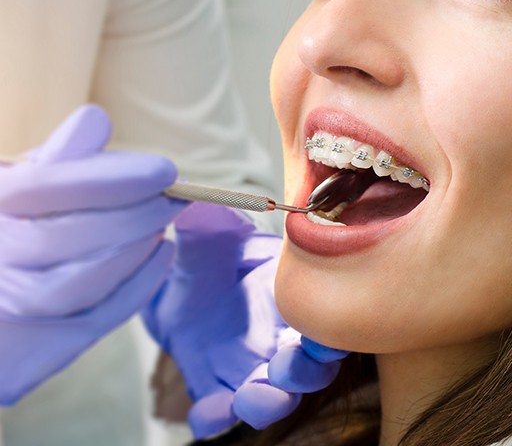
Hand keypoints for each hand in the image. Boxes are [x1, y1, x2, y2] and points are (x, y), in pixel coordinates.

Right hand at [0, 105, 184, 403]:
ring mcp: (12, 302)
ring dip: (135, 249)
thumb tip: (97, 120)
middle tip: (174, 198)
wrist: (6, 287)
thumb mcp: (29, 184)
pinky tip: (164, 252)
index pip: (47, 188)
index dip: (113, 179)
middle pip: (67, 238)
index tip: (165, 170)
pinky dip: (140, 283)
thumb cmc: (21, 224)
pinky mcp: (42, 340)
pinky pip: (97, 316)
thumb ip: (60, 158)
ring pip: (79, 283)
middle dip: (134, 215)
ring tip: (163, 224)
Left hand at [143, 203, 346, 438]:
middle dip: (304, 373)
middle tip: (286, 368)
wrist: (174, 286)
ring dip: (268, 401)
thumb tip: (201, 211)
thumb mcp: (204, 239)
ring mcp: (247, 364)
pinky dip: (215, 416)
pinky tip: (205, 413)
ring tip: (250, 397)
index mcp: (287, 296)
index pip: (323, 316)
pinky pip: (219, 410)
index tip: (325, 335)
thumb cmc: (203, 257)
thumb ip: (209, 228)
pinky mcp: (215, 384)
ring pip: (272, 395)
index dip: (331, 329)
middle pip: (308, 366)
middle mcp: (277, 336)